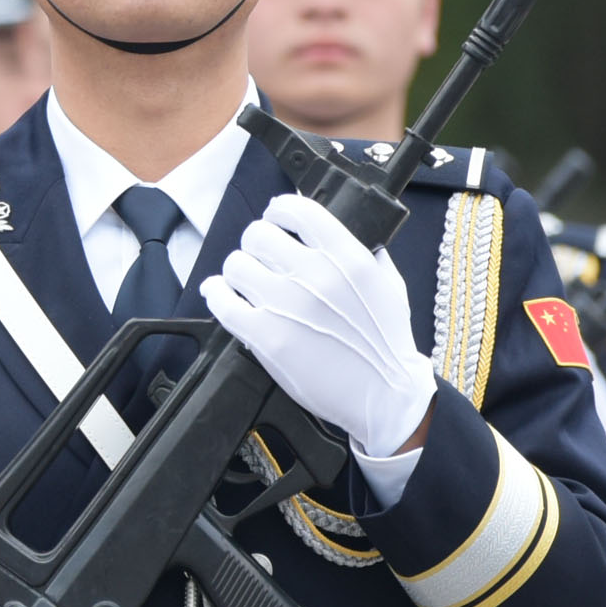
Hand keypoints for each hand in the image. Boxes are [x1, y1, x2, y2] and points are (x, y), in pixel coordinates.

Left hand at [204, 191, 435, 476]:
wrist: (385, 396)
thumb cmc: (386, 344)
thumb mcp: (389, 286)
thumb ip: (366, 255)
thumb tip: (343, 232)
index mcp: (347, 258)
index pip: (296, 210)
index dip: (279, 211)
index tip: (276, 220)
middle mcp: (315, 275)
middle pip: (258, 233)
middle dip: (257, 244)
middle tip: (261, 258)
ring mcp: (287, 305)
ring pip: (236, 264)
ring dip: (237, 271)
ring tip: (245, 282)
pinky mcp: (266, 336)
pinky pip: (222, 300)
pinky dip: (216, 294)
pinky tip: (220, 294)